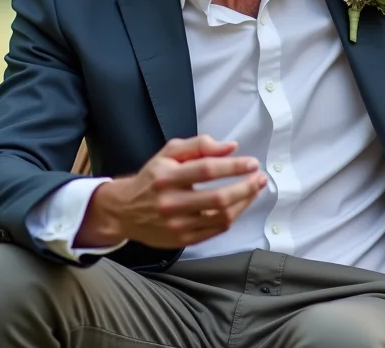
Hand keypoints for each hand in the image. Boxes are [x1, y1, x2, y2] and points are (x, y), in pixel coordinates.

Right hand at [77, 135, 266, 248]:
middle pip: (218, 198)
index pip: (207, 170)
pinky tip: (239, 205)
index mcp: (166, 177)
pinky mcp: (181, 240)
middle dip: (246, 188)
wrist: (124, 211)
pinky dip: (232, 216)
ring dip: (244, 203)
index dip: (233, 166)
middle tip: (260, 178)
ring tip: (254, 190)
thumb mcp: (169, 153)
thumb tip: (231, 147)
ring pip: (221, 217)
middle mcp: (170, 202)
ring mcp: (176, 224)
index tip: (252, 163)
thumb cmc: (152, 178)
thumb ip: (199, 145)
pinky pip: (216, 230)